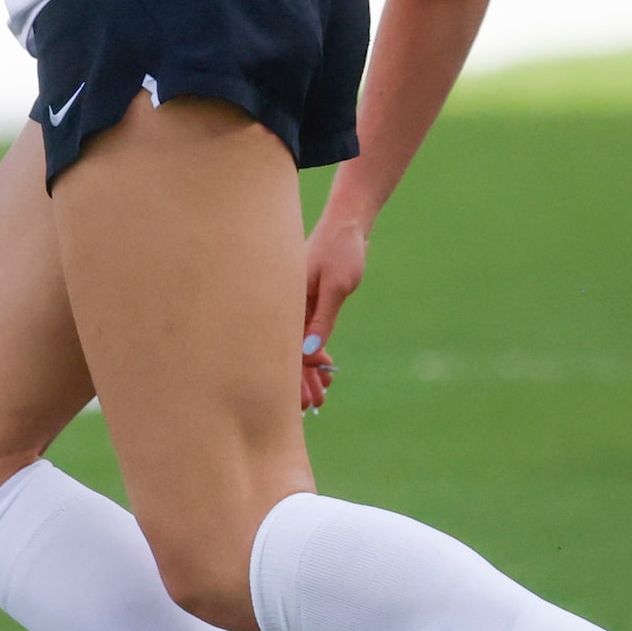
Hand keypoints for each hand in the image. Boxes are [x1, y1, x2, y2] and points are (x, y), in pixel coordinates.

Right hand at [300, 215, 368, 411]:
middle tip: (314, 406)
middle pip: (285, 350)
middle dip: (298, 380)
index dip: (293, 377)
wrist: (346, 224)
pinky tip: (324, 369)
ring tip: (321, 394)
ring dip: (306, 369)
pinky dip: (312, 351)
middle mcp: (285, 303)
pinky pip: (303, 332)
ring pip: (294, 344)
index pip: (285, 348)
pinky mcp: (303, 301)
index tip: (304, 401)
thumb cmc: (340, 250)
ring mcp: (293, 303)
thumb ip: (322, 319)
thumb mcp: (336, 287)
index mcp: (287, 300)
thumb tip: (309, 352)